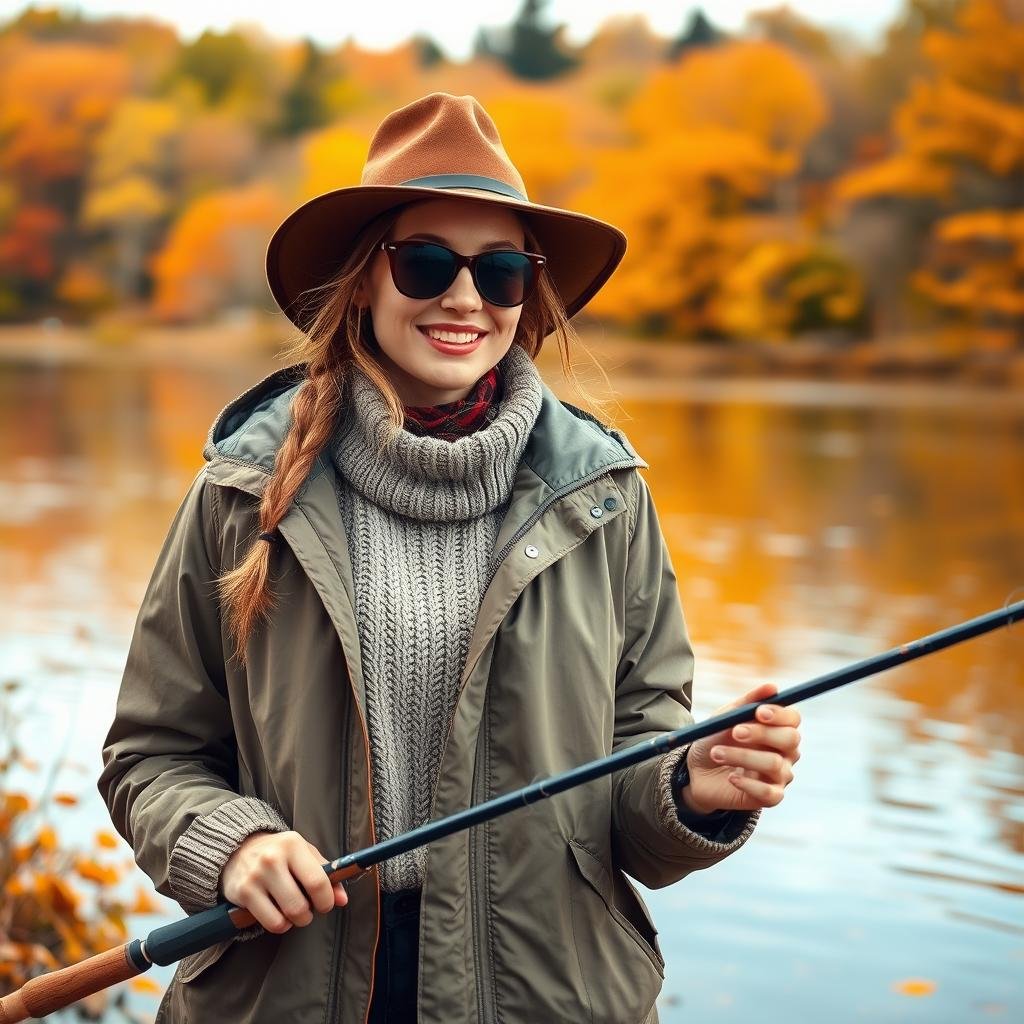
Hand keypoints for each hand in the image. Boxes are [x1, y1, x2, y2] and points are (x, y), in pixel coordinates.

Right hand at [220, 830, 347, 933]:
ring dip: (294, 921)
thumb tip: (342, 899)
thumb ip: (327, 874)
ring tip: (293, 910)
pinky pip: (270, 923)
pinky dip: (279, 924)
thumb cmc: (280, 852)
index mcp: (293, 845)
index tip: (326, 904)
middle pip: (300, 905)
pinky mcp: (243, 893)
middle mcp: (272, 859)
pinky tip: (278, 914)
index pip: (317, 882)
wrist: (239, 849)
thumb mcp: (305, 854)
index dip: (326, 900)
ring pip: (285, 917)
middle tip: (308, 909)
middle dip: (309, 914)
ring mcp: (255, 877)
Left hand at [681, 682, 800, 814]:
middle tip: (735, 732)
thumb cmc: (715, 738)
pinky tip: (731, 778)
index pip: (793, 719)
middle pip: (790, 740)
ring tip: (716, 753)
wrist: (696, 770)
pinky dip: (748, 784)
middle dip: (762, 733)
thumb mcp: (725, 717)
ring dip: (742, 756)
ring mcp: (780, 775)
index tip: (759, 712)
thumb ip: (747, 702)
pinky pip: (770, 793)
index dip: (780, 715)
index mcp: (777, 728)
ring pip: (775, 764)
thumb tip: (772, 686)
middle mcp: (785, 751)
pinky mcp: (771, 797)